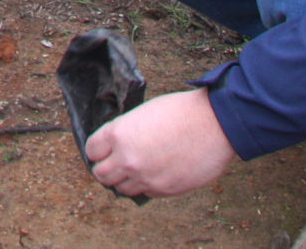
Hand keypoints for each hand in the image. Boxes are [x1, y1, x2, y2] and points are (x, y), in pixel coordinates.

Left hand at [85, 88, 236, 199]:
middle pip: (101, 174)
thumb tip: (118, 147)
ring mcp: (145, 177)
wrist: (214, 124)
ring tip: (136, 169)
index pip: (92, 150)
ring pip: (121, 189)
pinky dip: (146, 185)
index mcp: (119, 134)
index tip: (103, 150)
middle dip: (106, 168)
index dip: (97, 149)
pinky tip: (155, 173)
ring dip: (125, 180)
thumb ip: (126, 132)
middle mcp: (127, 159)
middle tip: (114, 163)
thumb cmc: (181, 112)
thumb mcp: (143, 114)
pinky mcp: (163, 189)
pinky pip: (145, 193)